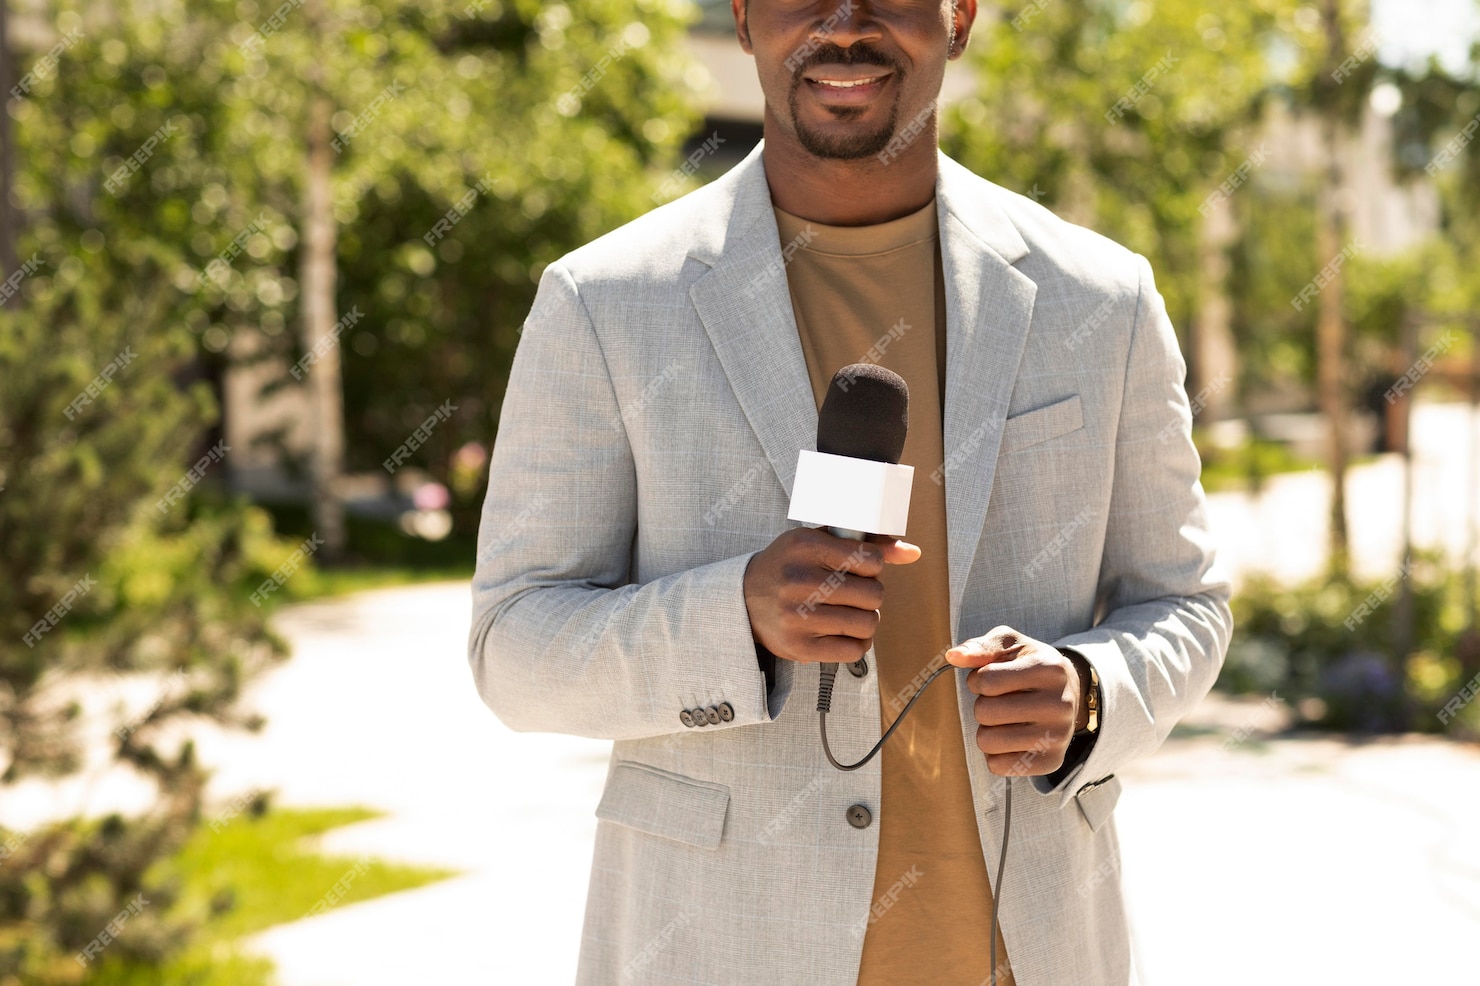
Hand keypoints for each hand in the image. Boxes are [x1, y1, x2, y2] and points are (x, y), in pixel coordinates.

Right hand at [743, 527, 920, 664]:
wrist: (743, 601)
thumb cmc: (788, 567)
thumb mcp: (818, 543)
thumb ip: (865, 545)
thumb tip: (913, 553)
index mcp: (806, 547)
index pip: (870, 559)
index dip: (873, 567)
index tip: (859, 570)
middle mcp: (800, 580)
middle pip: (874, 594)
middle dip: (871, 596)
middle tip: (855, 595)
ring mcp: (798, 616)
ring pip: (868, 624)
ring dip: (867, 621)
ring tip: (851, 614)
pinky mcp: (799, 647)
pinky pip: (854, 650)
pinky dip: (856, 643)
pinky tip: (843, 633)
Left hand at [946, 626, 1085, 775]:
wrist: (1069, 692)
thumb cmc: (1030, 665)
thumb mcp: (1010, 645)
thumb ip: (981, 647)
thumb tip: (953, 656)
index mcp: (1049, 669)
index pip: (987, 681)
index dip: (977, 680)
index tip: (989, 679)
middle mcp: (1059, 704)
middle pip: (985, 713)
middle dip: (983, 705)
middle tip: (1000, 701)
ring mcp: (1058, 736)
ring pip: (988, 742)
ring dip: (987, 730)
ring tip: (1005, 719)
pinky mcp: (1051, 761)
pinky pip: (998, 766)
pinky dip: (996, 753)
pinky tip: (1012, 738)